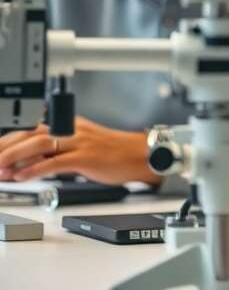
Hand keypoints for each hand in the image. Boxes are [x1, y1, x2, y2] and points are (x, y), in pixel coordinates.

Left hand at [0, 117, 160, 184]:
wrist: (141, 156)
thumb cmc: (114, 154)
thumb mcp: (81, 147)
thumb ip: (56, 152)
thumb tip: (29, 164)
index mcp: (68, 125)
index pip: (31, 128)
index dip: (8, 141)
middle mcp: (71, 130)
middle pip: (30, 134)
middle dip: (5, 148)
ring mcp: (79, 142)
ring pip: (39, 145)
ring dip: (14, 157)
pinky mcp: (86, 157)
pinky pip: (55, 162)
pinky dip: (35, 170)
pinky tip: (22, 177)